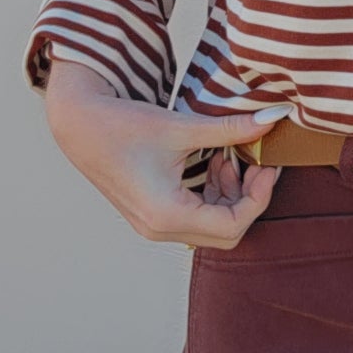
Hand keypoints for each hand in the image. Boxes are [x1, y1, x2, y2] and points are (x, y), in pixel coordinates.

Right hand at [44, 58, 290, 251]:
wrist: (79, 124)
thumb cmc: (122, 125)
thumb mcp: (182, 127)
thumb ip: (231, 129)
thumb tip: (273, 120)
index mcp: (167, 214)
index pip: (234, 224)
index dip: (259, 196)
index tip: (267, 164)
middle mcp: (160, 229)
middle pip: (226, 232)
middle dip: (249, 198)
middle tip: (258, 162)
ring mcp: (154, 226)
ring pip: (213, 226)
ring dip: (232, 195)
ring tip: (231, 156)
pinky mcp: (153, 215)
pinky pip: (196, 216)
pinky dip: (214, 194)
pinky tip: (215, 161)